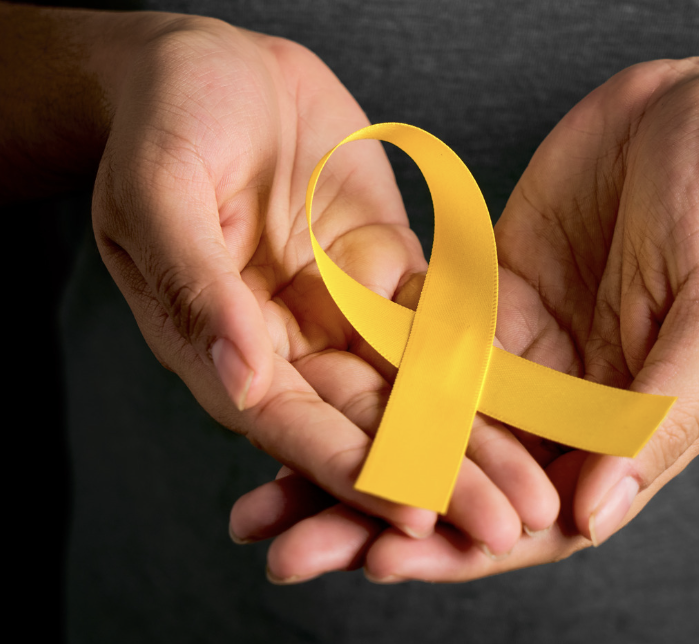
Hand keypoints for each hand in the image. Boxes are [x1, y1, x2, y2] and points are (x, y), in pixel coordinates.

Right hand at [91, 16, 555, 555]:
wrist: (212, 63)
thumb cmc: (166, 116)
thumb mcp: (161, 187)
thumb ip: (196, 282)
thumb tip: (239, 376)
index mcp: (223, 344)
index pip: (295, 427)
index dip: (355, 473)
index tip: (418, 516)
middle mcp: (290, 345)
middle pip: (371, 427)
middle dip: (439, 480)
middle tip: (509, 527)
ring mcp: (344, 312)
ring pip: (419, 391)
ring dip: (476, 444)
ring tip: (534, 492)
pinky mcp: (388, 275)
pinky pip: (443, 328)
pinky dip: (487, 370)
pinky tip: (537, 409)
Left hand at [232, 52, 698, 582]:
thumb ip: (654, 419)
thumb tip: (587, 518)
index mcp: (626, 434)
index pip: (534, 518)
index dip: (461, 547)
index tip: (382, 558)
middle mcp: (565, 408)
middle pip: (461, 485)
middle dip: (377, 521)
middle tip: (289, 551)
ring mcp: (524, 354)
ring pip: (425, 427)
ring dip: (349, 462)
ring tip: (263, 500)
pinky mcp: (490, 299)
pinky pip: (417, 348)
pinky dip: (362, 379)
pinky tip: (296, 397)